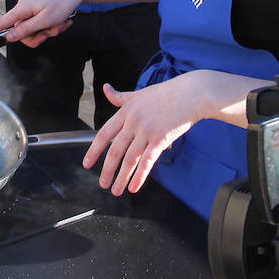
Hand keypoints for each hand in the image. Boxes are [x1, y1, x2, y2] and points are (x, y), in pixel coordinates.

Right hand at [0, 0, 82, 47]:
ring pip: (33, 32)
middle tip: (49, 33)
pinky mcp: (39, 12)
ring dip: (48, 32)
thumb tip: (8, 37)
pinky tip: (62, 21)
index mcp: (22, 9)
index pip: (0, 24)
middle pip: (20, 34)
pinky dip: (52, 27)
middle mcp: (24, 9)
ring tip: (59, 24)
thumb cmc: (62, 2)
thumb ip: (25, 30)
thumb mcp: (44, 20)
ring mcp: (32, 11)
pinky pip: (41, 27)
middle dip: (37, 37)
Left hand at [82, 75, 203, 194]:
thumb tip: (106, 89)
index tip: (87, 164)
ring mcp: (147, 131)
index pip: (104, 134)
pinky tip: (134, 187)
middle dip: (107, 170)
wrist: (191, 94)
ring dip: (122, 178)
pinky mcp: (161, 139)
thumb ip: (120, 96)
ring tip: (117, 190)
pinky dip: (140, 176)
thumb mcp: (139, 94)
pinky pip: (148, 161)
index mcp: (126, 111)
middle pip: (115, 150)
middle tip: (103, 183)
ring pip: (130, 159)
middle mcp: (133, 122)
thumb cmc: (167, 93)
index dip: (94, 151)